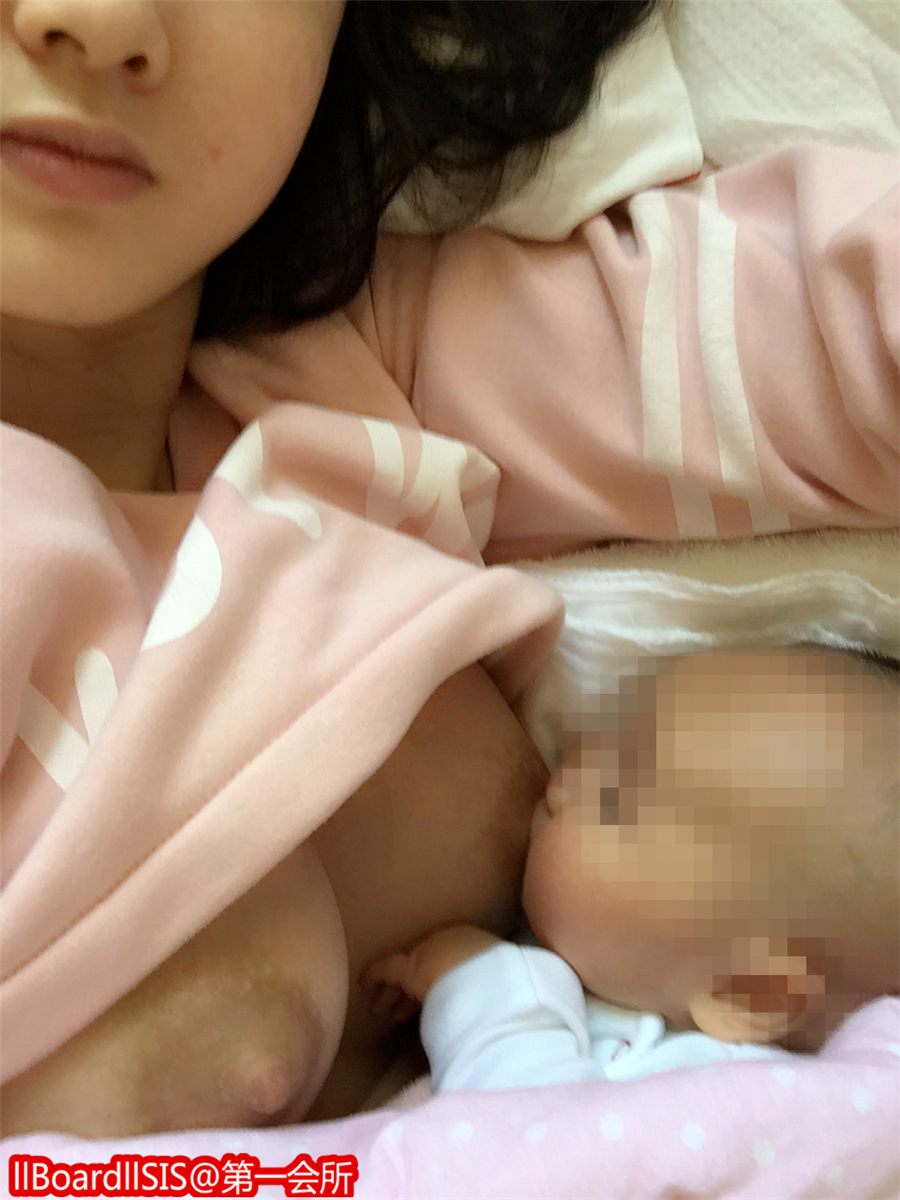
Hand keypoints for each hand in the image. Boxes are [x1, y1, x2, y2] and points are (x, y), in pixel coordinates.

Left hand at [364, 925, 502, 1017]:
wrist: (489, 981)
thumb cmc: (504, 985)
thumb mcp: (506, 982)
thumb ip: (495, 989)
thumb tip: (497, 1006)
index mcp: (476, 943)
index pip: (452, 961)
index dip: (441, 980)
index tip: (437, 996)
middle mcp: (450, 941)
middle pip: (428, 964)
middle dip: (417, 987)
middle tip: (409, 1005)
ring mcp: (429, 951)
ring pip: (407, 970)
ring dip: (398, 993)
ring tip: (388, 1012)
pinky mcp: (409, 968)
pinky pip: (386, 971)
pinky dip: (375, 978)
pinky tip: (365, 985)